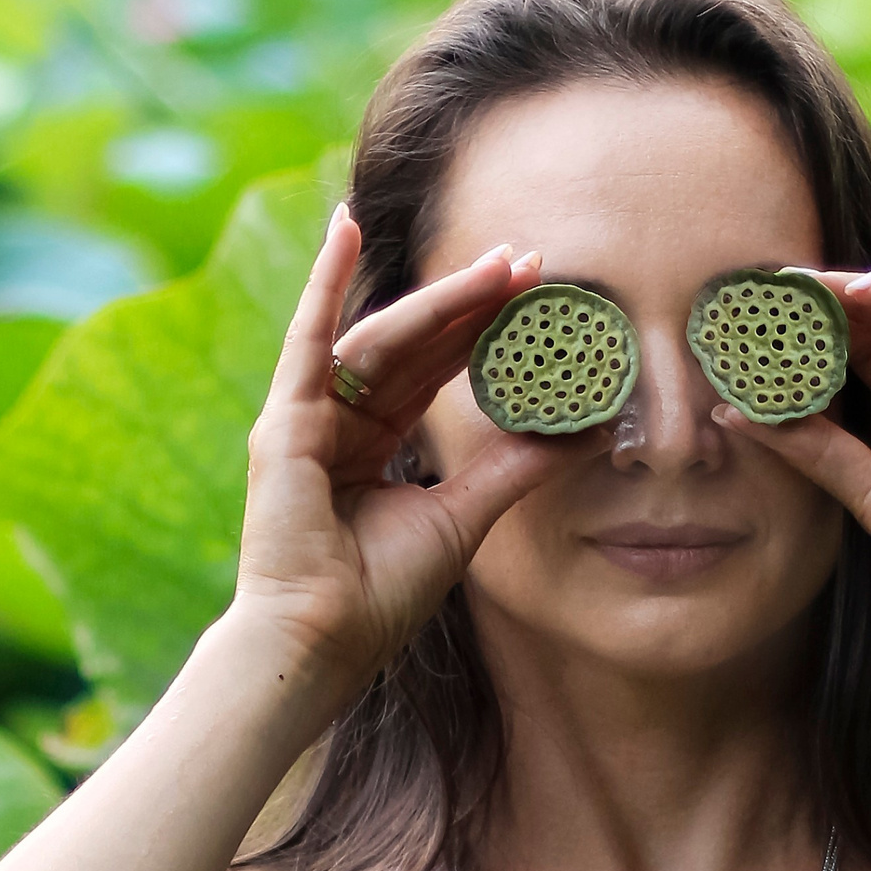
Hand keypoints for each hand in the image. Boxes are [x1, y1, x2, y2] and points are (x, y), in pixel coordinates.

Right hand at [229, 206, 602, 701]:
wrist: (321, 642)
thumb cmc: (377, 597)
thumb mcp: (464, 517)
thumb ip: (515, 467)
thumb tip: (587, 430)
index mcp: (371, 445)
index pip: (434, 370)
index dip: (482, 330)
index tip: (535, 292)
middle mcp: (338, 421)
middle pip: (413, 345)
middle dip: (471, 301)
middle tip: (530, 260)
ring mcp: (307, 417)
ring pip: (380, 337)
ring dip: (436, 296)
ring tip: (495, 263)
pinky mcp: (284, 421)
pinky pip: (308, 338)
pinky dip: (323, 282)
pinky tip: (343, 228)